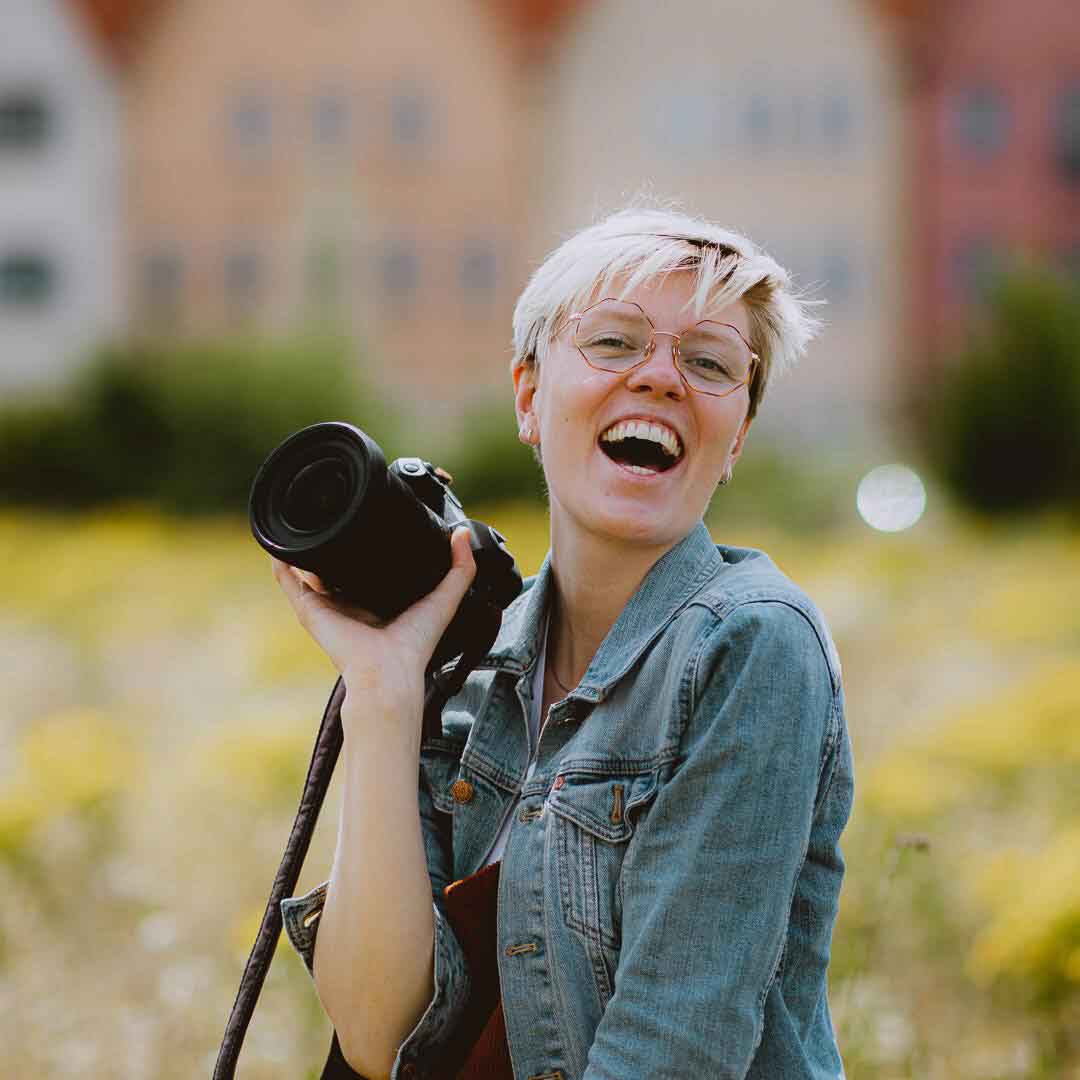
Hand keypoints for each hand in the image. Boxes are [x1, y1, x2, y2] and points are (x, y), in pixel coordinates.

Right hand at [270, 527, 476, 716]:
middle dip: (334, 542)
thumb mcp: (446, 599)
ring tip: (301, 516)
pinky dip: (279, 561)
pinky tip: (278, 542)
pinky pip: (287, 581)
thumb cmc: (414, 644)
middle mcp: (348, 603)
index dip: (367, 545)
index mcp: (376, 601)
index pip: (367, 569)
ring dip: (302, 548)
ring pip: (308, 571)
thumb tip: (464, 533)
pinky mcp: (308, 610)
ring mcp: (326, 606)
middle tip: (334, 510)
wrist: (388, 670)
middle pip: (336, 567)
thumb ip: (461, 569)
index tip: (371, 517)